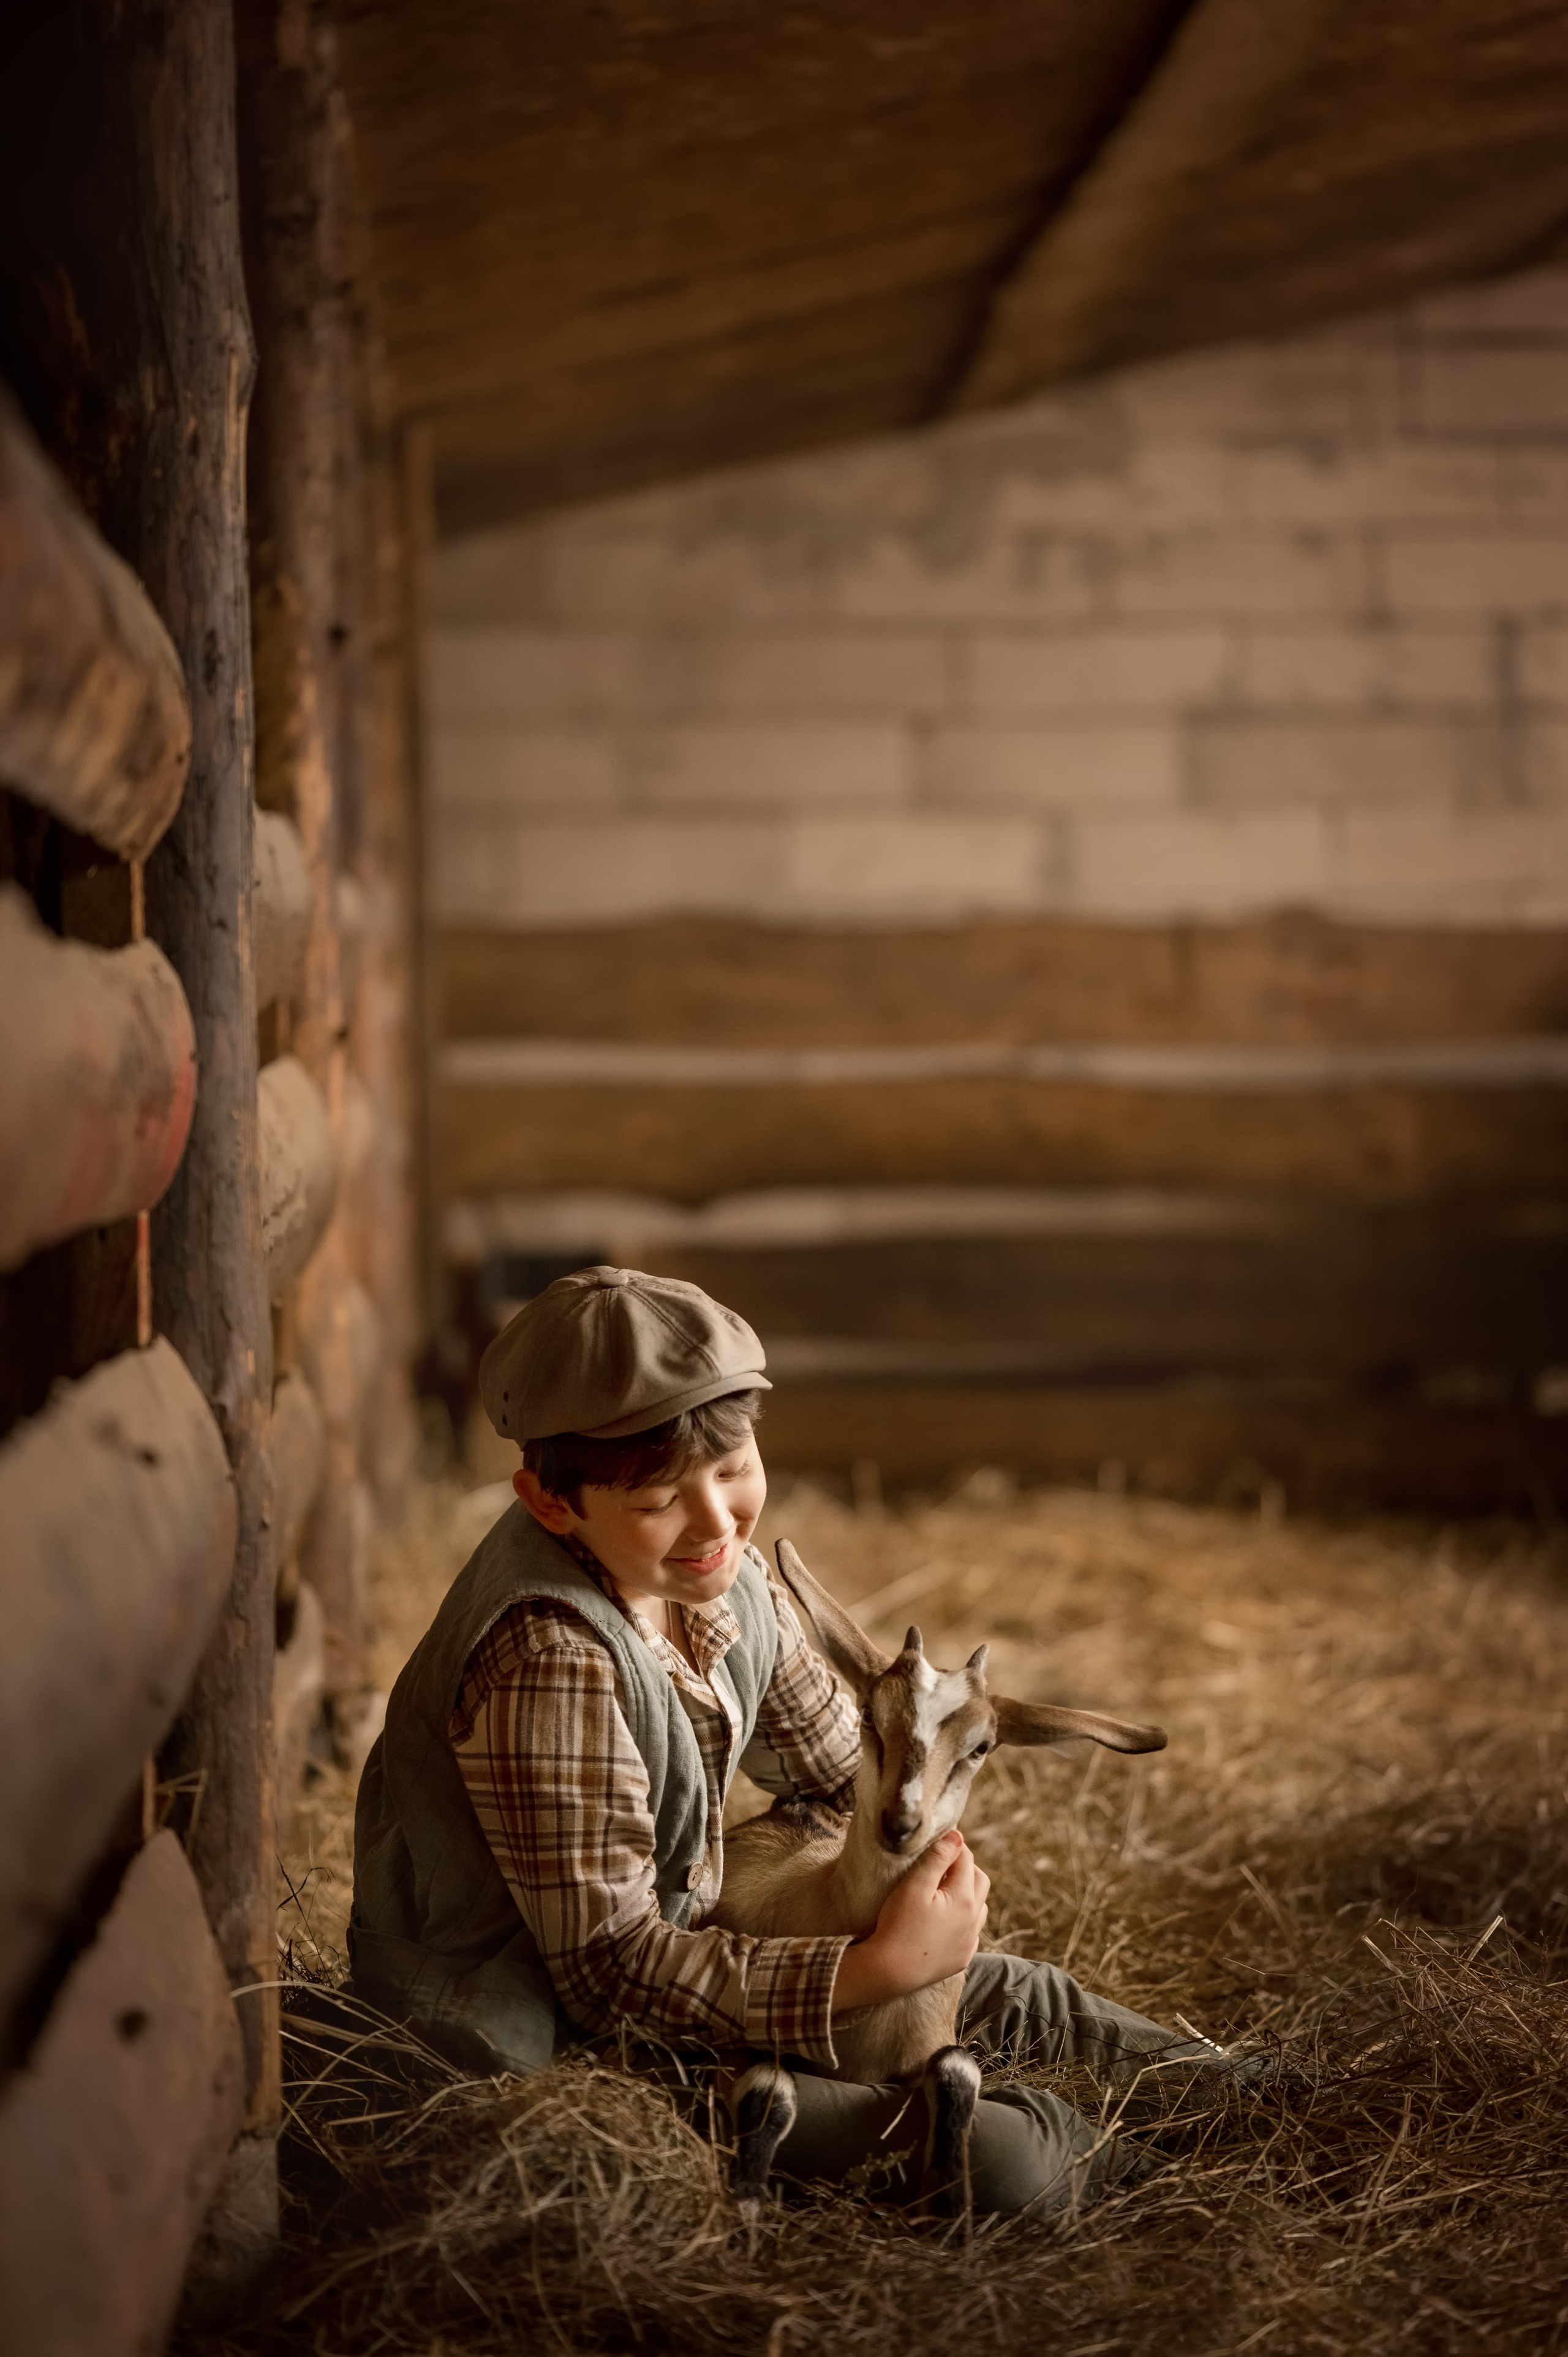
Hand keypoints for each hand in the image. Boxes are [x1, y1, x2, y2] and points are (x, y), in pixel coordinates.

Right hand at [831, 1831, 989, 2013]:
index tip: (937, 1842)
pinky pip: (971, 1931)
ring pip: (979, 1907)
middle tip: (940, 1864)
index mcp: (965, 1898)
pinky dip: (963, 1919)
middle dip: (964, 1867)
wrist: (889, 1971)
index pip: (965, 1859)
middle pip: (979, 1880)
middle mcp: (974, 1920)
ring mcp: (970, 1941)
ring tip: (943, 1890)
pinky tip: (944, 1919)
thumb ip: (937, 1858)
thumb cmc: (898, 1925)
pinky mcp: (962, 1958)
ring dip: (967, 1893)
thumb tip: (957, 1836)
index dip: (952, 1846)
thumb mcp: (914, 1885)